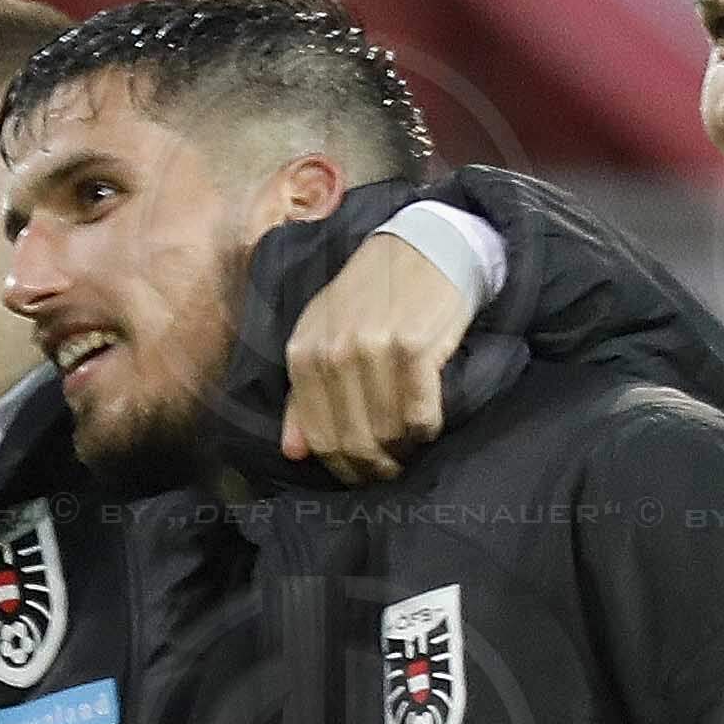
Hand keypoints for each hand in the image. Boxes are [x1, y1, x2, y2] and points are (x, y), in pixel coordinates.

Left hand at [284, 234, 469, 478]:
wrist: (422, 250)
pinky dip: (428, 428)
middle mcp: (334, 352)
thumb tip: (293, 453)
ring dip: (405, 448)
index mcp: (304, 352)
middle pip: (355, 441)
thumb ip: (303, 396)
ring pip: (389, 433)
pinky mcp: (414, 348)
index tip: (363, 473)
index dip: (344, 466)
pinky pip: (420, 415)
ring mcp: (374, 349)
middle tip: (394, 467)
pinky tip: (430, 420)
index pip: (318, 434)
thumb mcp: (324, 336)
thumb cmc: (372, 298)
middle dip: (377, 465)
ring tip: (412, 441)